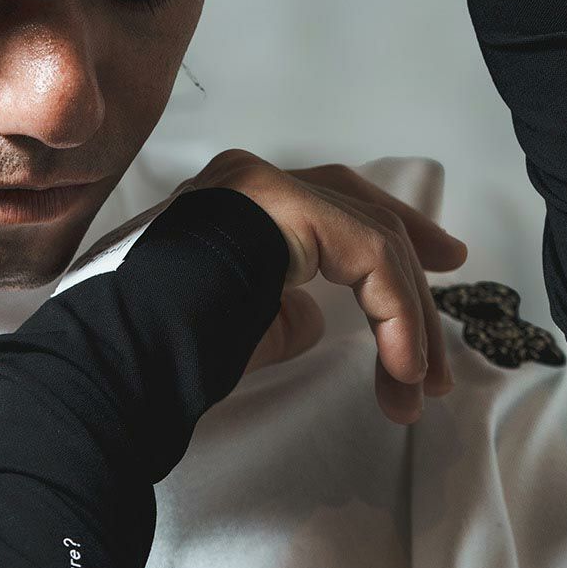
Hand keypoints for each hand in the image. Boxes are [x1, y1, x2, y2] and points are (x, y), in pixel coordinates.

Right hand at [169, 150, 469, 424]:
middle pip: (363, 210)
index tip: (441, 265)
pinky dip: (396, 316)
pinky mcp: (285, 209)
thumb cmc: (158, 351)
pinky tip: (402, 367)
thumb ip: (280, 309)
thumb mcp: (235, 325)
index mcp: (234, 202)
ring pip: (374, 238)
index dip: (394, 234)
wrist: (116, 353)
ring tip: (419, 387)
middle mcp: (251, 180)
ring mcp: (265, 187)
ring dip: (408, 318)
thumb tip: (317, 318)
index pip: (333, 202)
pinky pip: (370, 258)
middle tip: (450, 324)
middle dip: (417, 268)